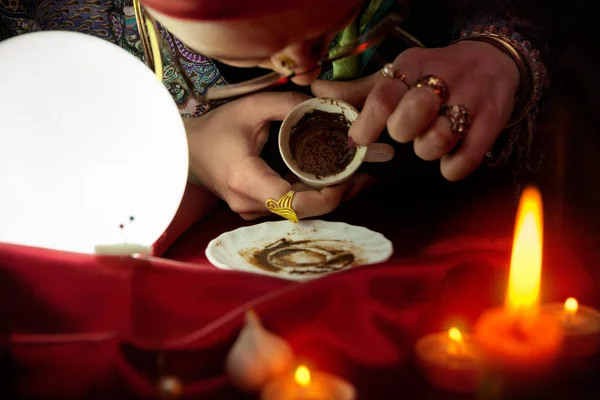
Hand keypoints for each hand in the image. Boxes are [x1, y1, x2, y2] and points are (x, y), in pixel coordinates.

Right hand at [185, 92, 372, 220]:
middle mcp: (250, 204)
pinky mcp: (257, 210)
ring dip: (330, 195)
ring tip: (358, 176)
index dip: (326, 196)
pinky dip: (315, 195)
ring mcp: (252, 212)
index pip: (293, 202)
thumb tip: (326, 107)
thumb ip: (287, 104)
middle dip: (338, 193)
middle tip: (366, 173)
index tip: (348, 176)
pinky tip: (335, 181)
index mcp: (247, 180)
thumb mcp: (250, 107)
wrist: (189, 151)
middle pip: (304, 210)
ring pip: (300, 212)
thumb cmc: (217, 128)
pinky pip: (292, 207)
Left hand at [312, 41, 519, 180]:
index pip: (383, 95)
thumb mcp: (398, 74)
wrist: (493, 61)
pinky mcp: (492, 123)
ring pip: (438, 139)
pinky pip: (465, 159)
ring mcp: (470, 101)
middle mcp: (442, 80)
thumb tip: (316, 92)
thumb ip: (358, 91)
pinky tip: (449, 159)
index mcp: (412, 67)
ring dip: (428, 150)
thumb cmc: (434, 73)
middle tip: (406, 132)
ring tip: (430, 140)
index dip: (367, 122)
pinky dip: (452, 168)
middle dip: (402, 133)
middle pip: (411, 116)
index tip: (358, 139)